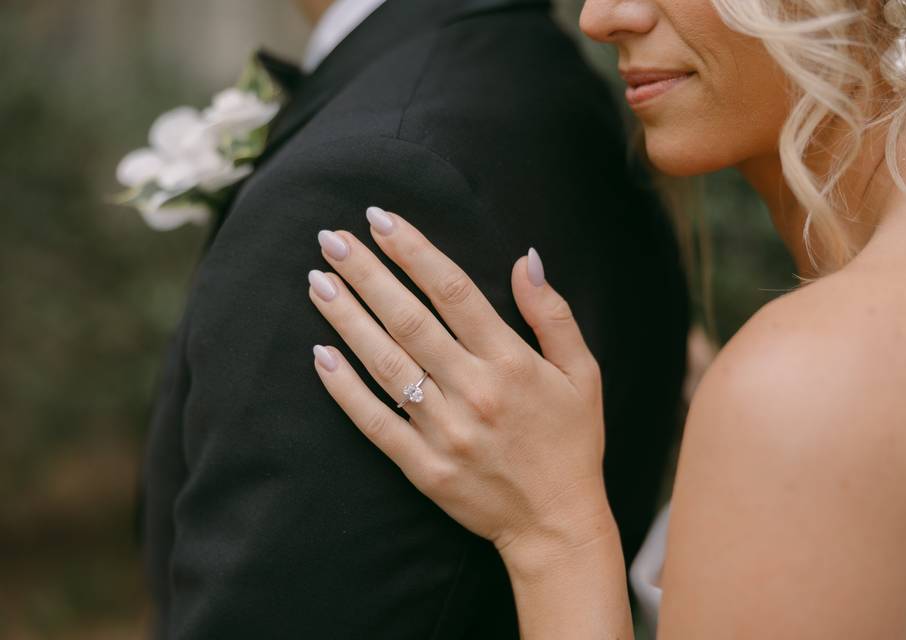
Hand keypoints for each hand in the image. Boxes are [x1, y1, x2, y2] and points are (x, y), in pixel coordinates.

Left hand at [307, 207, 613, 568]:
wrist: (556, 523)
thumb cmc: (572, 442)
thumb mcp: (583, 374)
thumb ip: (552, 314)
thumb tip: (525, 258)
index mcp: (511, 362)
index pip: (453, 292)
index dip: (414, 251)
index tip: (381, 220)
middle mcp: (473, 391)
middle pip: (409, 320)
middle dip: (367, 274)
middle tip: (331, 238)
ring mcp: (444, 431)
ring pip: (385, 363)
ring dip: (347, 319)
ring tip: (318, 282)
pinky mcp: (422, 466)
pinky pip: (375, 421)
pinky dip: (344, 388)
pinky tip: (320, 355)